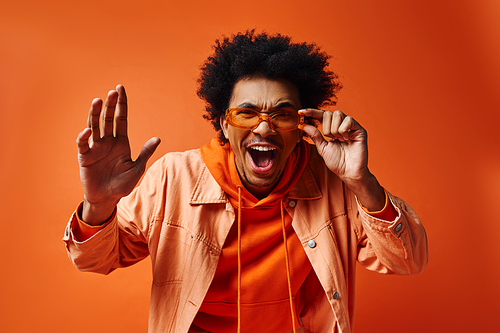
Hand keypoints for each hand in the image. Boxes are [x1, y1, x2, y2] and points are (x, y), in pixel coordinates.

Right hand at [76, 85, 159, 223]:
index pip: (121, 118)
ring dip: (95, 114)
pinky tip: (88, 130)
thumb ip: (145, 153)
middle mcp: (107, 141)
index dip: (121, 104)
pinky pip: (83, 143)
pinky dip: (84, 136)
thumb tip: (158, 138)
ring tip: (97, 101)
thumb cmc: (123, 184)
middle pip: (108, 119)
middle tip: (112, 92)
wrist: (107, 198)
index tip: (120, 88)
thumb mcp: (137, 168)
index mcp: (121, 142)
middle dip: (110, 105)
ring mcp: (95, 147)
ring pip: (95, 126)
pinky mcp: (85, 156)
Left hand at [298, 109, 384, 209]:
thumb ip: (314, 135)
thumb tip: (302, 125)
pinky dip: (344, 130)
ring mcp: (351, 126)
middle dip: (326, 127)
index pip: (321, 115)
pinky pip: (348, 120)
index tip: (300, 112)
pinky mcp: (359, 129)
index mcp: (332, 128)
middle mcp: (341, 125)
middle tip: (331, 138)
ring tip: (339, 140)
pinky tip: (346, 139)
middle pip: (328, 113)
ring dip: (334, 129)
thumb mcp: (322, 148)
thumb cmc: (337, 162)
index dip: (311, 112)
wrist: (349, 172)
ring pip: (337, 114)